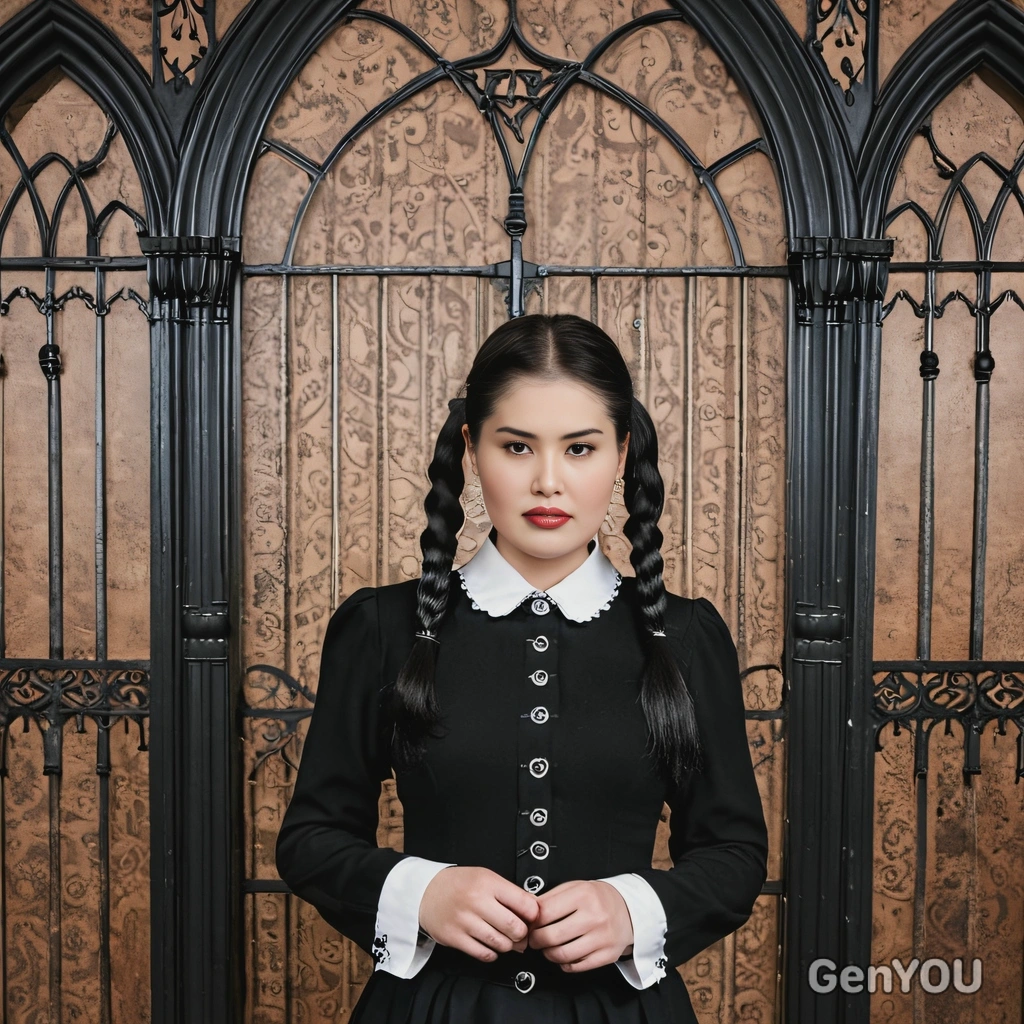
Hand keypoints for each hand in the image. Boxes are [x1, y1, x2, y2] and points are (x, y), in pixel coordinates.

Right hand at [419, 866, 540, 961]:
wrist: (425, 892)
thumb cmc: (459, 885)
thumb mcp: (486, 877)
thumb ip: (509, 893)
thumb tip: (533, 912)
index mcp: (488, 882)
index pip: (524, 903)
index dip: (533, 915)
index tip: (532, 918)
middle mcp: (476, 901)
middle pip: (514, 927)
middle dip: (522, 935)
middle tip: (520, 933)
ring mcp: (464, 921)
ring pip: (500, 944)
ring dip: (508, 945)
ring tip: (505, 939)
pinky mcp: (455, 938)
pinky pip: (484, 954)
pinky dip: (492, 953)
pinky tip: (490, 945)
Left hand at [526, 880, 633, 971]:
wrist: (629, 909)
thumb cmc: (597, 898)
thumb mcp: (575, 887)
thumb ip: (550, 897)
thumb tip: (528, 910)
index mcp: (583, 894)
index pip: (545, 912)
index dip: (532, 921)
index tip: (530, 924)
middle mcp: (594, 916)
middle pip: (551, 936)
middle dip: (536, 940)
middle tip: (535, 939)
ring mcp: (602, 938)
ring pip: (562, 954)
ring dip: (548, 954)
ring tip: (548, 948)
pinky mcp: (607, 955)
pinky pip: (577, 966)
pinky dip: (565, 964)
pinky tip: (564, 955)